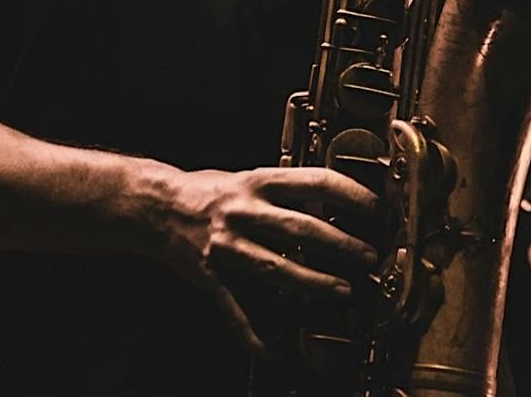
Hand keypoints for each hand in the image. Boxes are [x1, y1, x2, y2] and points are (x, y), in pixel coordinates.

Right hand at [156, 166, 378, 353]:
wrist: (156, 206)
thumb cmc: (208, 190)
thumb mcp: (248, 179)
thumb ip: (284, 192)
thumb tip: (333, 203)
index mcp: (257, 182)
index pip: (314, 182)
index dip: (350, 195)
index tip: (374, 210)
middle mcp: (243, 211)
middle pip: (301, 228)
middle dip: (341, 245)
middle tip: (368, 258)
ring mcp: (228, 246)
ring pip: (277, 268)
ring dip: (314, 283)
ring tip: (343, 292)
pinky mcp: (212, 277)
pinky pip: (238, 311)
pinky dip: (259, 335)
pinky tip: (280, 351)